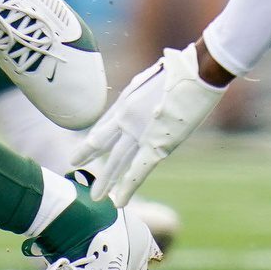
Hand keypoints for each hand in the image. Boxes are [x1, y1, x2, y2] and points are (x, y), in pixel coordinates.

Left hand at [71, 44, 225, 205]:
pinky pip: (139, 171)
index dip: (94, 138)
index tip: (84, 148)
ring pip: (117, 161)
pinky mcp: (158, 145)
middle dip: (88, 155)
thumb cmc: (182, 68)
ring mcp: (140, 133)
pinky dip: (128, 187)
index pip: (103, 125)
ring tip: (96, 197)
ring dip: (107, 180)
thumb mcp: (153, 77)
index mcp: (126, 101)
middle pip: (102, 142)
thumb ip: (145, 92)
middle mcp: (127, 118)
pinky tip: (119, 201)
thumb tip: (147, 93)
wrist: (197, 72)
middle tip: (73, 166)